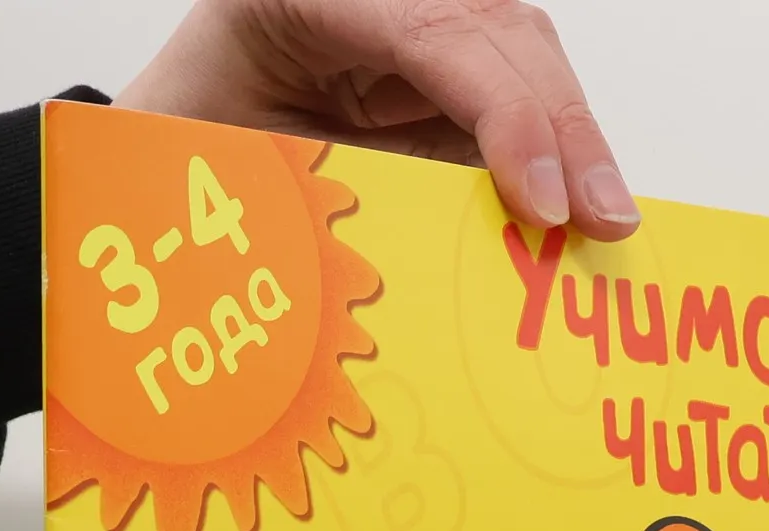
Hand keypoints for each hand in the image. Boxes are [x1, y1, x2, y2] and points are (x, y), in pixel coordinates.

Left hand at [116, 0, 639, 239]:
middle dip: (563, 128)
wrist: (164, 141)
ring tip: (604, 223)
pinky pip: (509, 92)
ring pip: (521, 54)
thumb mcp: (250, 182)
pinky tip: (574, 208)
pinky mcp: (436, 58)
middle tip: (603, 222)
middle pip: (501, 32)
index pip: (436, 31)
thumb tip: (450, 266)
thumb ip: (345, 203)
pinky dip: (548, 152)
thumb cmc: (188, 153)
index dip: (507, 115)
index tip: (542, 202)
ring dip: (570, 140)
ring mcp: (411, 16)